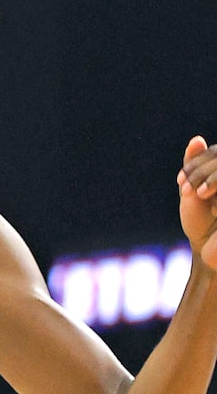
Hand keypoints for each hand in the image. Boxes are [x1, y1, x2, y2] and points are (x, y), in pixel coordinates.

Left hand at [179, 136, 216, 269]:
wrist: (210, 254)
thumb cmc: (201, 223)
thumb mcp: (193, 193)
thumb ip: (195, 166)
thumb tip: (197, 139)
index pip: (216, 154)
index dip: (198, 163)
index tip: (181, 182)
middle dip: (202, 171)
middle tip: (187, 189)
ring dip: (211, 178)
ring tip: (198, 196)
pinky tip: (215, 212)